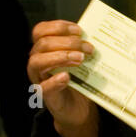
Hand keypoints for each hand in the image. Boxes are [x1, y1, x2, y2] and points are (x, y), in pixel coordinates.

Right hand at [28, 20, 98, 136]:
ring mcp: (40, 79)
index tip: (78, 30)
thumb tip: (98, 34)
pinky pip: (43, 87)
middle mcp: (38, 62)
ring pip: (37, 62)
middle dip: (67, 42)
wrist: (79, 109)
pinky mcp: (46, 96)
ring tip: (80, 59)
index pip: (40, 30)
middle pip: (42, 44)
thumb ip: (81, 48)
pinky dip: (55, 81)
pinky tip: (67, 77)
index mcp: (44, 50)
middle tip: (88, 48)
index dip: (58, 27)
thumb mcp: (80, 60)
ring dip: (60, 57)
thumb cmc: (79, 81)